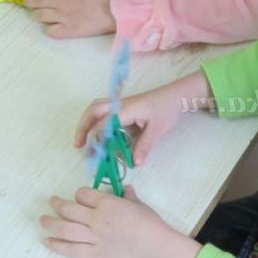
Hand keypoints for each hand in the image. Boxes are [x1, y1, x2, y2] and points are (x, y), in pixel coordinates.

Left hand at [21, 0, 115, 38]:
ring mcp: (64, 16)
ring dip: (38, 14)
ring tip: (41, 13)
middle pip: (36, 1)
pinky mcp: (71, 30)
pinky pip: (51, 32)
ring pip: (40, 16)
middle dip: (29, 1)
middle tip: (30, 1)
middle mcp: (60, 1)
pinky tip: (53, 26)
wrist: (119, 7)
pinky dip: (49, 29)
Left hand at [40, 186, 200, 257]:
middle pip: (69, 209)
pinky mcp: (95, 254)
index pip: (84, 194)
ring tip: (42, 220)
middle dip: (57, 204)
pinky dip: (57, 245)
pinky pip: (71, 249)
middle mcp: (97, 219)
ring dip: (50, 223)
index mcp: (109, 204)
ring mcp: (94, 237)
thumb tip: (126, 188)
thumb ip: (129, 196)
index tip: (79, 196)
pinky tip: (48, 241)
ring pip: (65, 228)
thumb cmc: (151, 224)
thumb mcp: (140, 205)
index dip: (80, 194)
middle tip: (52, 202)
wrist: (156, 248)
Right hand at [75, 72, 212, 165]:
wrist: (178, 94)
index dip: (97, 141)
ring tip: (84, 140)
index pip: (103, 125)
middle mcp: (119, 104)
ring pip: (97, 108)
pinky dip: (98, 121)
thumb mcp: (158, 129)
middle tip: (79, 145)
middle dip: (83, 127)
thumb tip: (135, 163)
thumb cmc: (168, 108)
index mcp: (125, 109)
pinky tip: (101, 135)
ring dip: (87, 122)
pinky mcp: (126, 107)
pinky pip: (106, 111)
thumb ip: (145, 146)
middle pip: (93, 111)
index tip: (96, 155)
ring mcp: (122, 104)